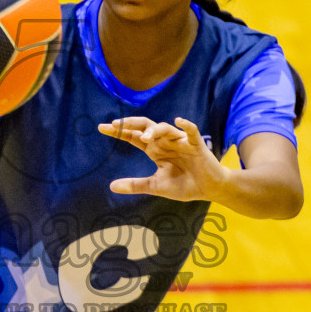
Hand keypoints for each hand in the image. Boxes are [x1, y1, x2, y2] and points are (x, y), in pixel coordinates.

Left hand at [97, 116, 226, 202]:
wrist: (209, 190)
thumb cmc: (184, 185)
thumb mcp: (156, 186)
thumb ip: (135, 185)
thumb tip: (111, 186)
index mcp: (155, 150)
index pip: (133, 137)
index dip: (119, 131)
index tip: (101, 127)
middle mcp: (165, 142)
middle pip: (146, 127)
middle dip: (131, 124)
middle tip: (115, 124)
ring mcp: (181, 142)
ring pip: (165, 128)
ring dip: (154, 130)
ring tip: (144, 138)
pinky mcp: (196, 145)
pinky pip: (191, 131)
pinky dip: (186, 126)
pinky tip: (179, 121)